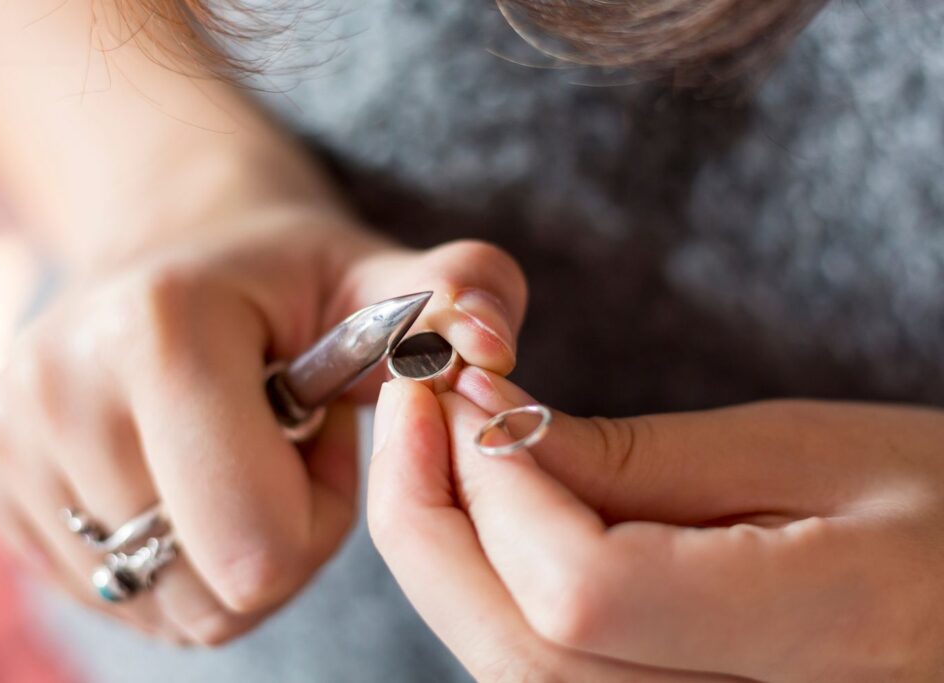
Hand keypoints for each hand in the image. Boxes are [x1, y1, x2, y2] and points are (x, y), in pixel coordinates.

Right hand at [0, 207, 525, 644]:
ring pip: (166, 607)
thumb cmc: (292, 282)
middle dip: (279, 540)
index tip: (320, 428)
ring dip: (228, 554)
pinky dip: (172, 561)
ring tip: (233, 456)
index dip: (320, 509)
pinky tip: (184, 476)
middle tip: (280, 447)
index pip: (257, 542)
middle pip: (214, 592)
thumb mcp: (381, 278)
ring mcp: (11, 447)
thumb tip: (487, 346)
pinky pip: (118, 598)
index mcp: (158, 329)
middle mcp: (58, 388)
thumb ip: (465, 293)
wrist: (176, 259)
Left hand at [369, 367, 943, 681]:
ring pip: (514, 671)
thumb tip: (491, 427)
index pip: (582, 590)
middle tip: (412, 405)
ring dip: (447, 554)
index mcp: (823, 632)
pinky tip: (488, 512)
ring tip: (439, 447)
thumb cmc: (933, 501)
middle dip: (432, 521)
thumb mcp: (800, 450)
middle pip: (518, 651)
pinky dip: (487, 591)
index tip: (458, 387)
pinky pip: (542, 674)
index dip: (496, 486)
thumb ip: (635, 459)